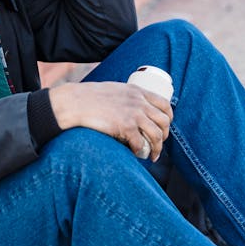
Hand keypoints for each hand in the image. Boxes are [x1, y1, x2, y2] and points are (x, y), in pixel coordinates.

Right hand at [48, 81, 172, 160]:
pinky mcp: (125, 126)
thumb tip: (130, 110)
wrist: (75, 102)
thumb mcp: (114, 90)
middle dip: (165, 135)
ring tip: (153, 155)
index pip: (164, 104)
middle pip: (164, 121)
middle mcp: (139, 102)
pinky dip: (140, 151)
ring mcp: (133, 114)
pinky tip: (137, 154)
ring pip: (156, 134)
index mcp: (137, 91)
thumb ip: (125, 98)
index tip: (165, 127)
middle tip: (158, 144)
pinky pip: (140, 143)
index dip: (169, 118)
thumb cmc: (90, 97)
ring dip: (157, 148)